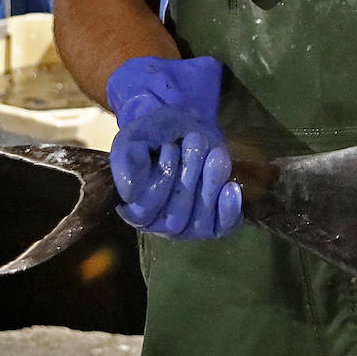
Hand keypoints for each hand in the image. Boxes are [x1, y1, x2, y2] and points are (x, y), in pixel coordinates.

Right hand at [106, 56, 243, 239]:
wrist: (184, 128)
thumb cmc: (154, 137)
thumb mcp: (133, 140)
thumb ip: (126, 162)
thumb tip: (131, 194)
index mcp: (133, 209)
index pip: (145, 209)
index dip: (161, 175)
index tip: (168, 146)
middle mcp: (160, 224)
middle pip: (175, 217)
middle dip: (188, 173)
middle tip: (191, 142)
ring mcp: (189, 226)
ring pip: (200, 222)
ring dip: (209, 182)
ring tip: (210, 152)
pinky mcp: (216, 220)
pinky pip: (223, 227)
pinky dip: (228, 209)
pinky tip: (231, 187)